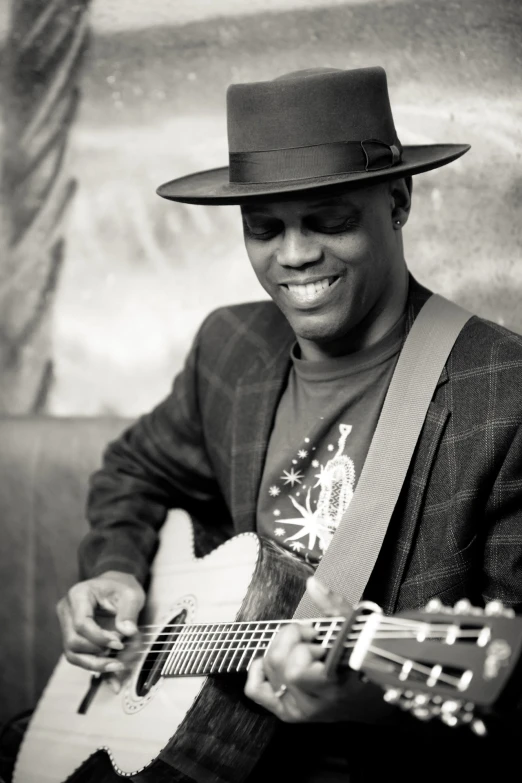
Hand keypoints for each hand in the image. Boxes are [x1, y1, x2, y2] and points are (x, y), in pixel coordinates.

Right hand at [56, 571, 144, 678]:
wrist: (115, 587)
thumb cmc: (121, 587)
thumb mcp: (131, 594)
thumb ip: (129, 612)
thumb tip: (128, 632)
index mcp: (78, 595)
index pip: (81, 623)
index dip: (99, 638)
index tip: (119, 644)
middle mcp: (67, 610)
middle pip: (72, 641)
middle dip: (97, 653)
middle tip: (120, 654)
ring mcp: (67, 625)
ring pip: (72, 653)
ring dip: (94, 664)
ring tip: (117, 665)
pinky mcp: (73, 637)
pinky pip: (79, 657)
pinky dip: (95, 667)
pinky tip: (112, 676)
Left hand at [245, 576, 355, 722]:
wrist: (373, 697)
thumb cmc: (367, 662)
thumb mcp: (356, 631)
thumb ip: (334, 606)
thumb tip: (312, 583)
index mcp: (332, 688)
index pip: (296, 670)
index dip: (301, 643)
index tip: (316, 634)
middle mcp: (313, 705)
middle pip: (278, 663)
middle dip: (291, 639)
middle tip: (310, 637)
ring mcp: (298, 711)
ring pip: (269, 669)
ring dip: (282, 649)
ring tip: (303, 648)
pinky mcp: (287, 712)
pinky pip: (255, 690)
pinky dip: (259, 670)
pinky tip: (277, 661)